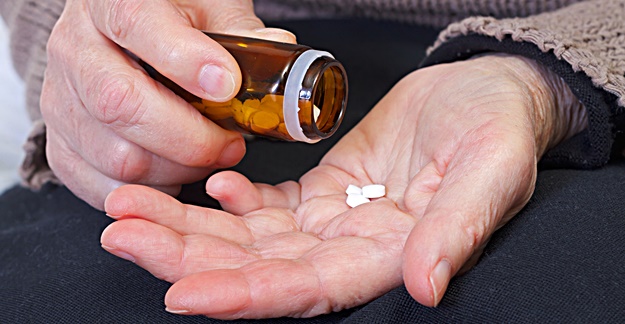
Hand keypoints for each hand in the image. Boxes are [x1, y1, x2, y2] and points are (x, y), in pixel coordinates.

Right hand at [41, 0, 295, 208]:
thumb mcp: (210, 11)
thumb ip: (242, 36)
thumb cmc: (169, 20)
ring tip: (206, 154)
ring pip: (117, 157)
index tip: (227, 85)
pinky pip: (100, 187)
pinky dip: (149, 189)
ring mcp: (60, 101)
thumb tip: (280, 58)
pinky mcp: (59, 143)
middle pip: (121, 105)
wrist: (116, 32)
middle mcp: (76, 50)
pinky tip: (173, 170)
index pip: (138, 25)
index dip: (185, 61)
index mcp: (112, 3)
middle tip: (230, 142)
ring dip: (177, 168)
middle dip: (191, 138)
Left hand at [101, 54, 585, 317]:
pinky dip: (229, 197)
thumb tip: (426, 286)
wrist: (488, 94)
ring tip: (128, 208)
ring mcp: (332, 221)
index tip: (183, 293)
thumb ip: (458, 229)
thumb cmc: (498, 131)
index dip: (247, 295)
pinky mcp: (322, 190)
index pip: (307, 289)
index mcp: (390, 258)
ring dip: (189, 225)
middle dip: (189, 255)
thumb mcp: (491, 171)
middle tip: (121, 234)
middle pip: (259, 267)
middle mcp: (351, 250)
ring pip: (249, 236)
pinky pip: (266, 204)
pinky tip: (206, 182)